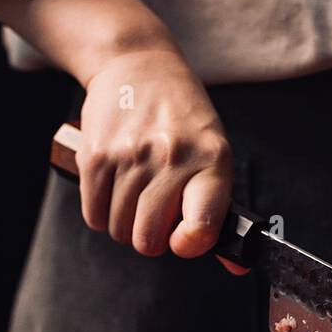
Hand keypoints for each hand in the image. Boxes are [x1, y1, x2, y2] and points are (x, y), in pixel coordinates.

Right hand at [78, 46, 234, 260]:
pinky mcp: (96, 155)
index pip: (202, 224)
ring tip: (136, 195)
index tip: (183, 239)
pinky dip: (102, 212)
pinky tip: (116, 188)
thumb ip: (219, 212)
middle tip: (156, 216)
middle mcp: (173, 158)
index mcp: (213, 160)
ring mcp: (131, 156)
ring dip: (125, 224)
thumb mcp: (214, 153)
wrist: (138, 64)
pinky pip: (94, 214)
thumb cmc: (182, 118)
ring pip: (119, 230)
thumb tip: (237, 267)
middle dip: (150, 238)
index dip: (189, 244)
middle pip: (147, 239)